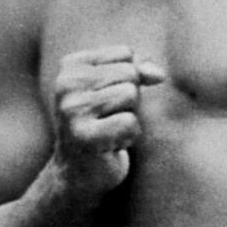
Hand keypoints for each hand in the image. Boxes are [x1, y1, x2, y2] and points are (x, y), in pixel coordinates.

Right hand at [51, 45, 165, 191]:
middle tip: (109, 119)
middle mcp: (66, 84)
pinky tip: (109, 146)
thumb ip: (139, 71)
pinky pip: (130, 122)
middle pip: (129, 74)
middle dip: (130, 100)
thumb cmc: (102, 126)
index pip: (125, 54)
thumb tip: (159, 74)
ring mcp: (72, 110)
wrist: (78, 173)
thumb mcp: (118, 90)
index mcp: (71, 67)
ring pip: (130, 95)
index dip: (129, 79)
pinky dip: (129, 136)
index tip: (107, 100)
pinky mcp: (84, 136)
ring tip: (109, 131)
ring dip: (130, 118)